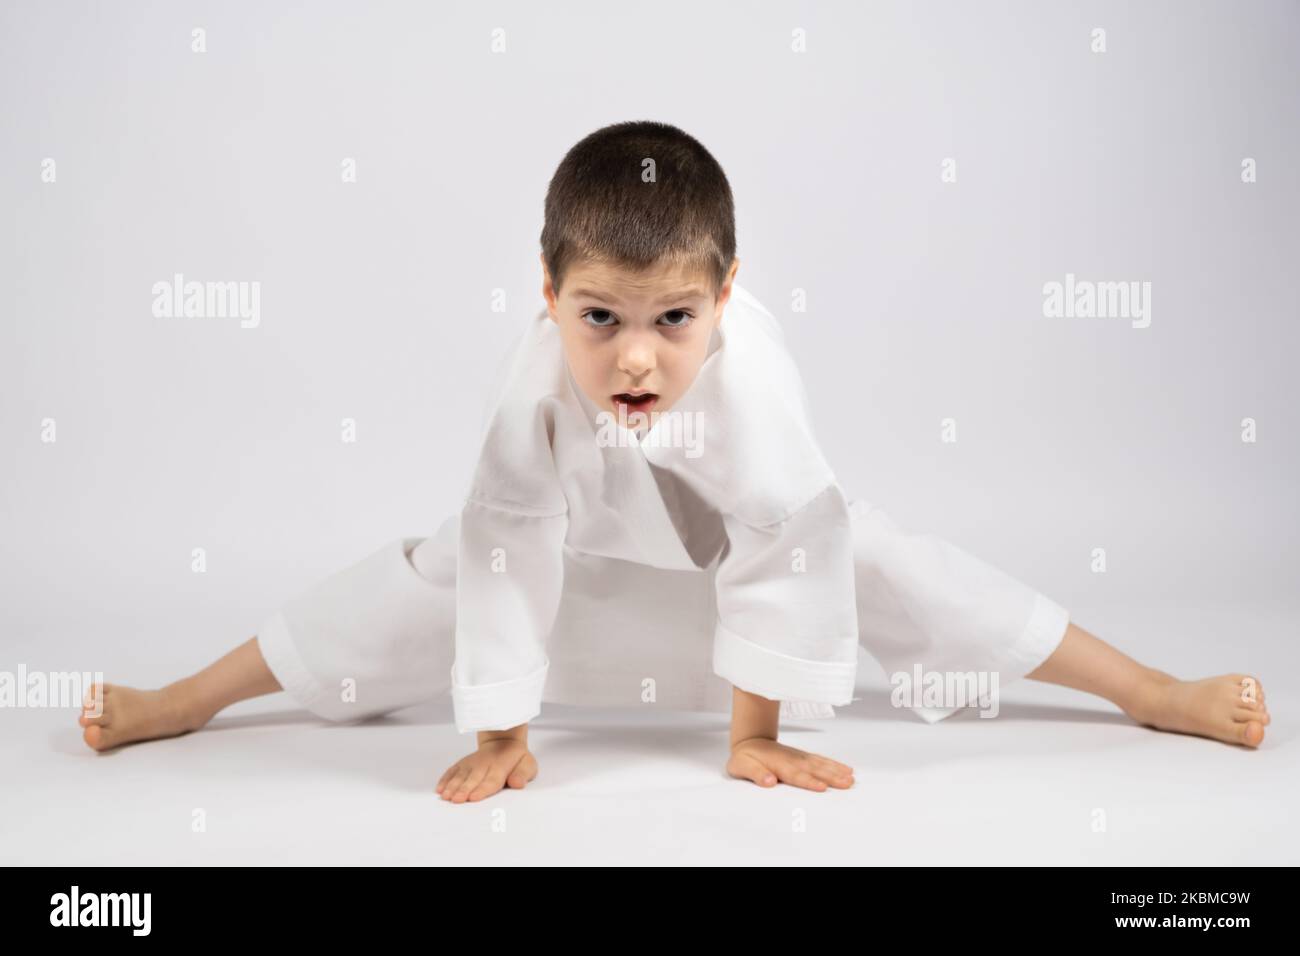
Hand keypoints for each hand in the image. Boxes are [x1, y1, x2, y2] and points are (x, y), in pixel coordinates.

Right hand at [437, 738, 537, 802]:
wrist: (504, 740)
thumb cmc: (517, 759)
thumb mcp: (528, 764)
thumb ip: (522, 774)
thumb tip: (517, 783)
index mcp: (501, 767)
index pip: (491, 780)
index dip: (482, 789)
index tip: (473, 798)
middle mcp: (484, 765)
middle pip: (473, 778)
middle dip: (464, 789)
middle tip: (456, 800)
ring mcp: (472, 763)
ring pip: (461, 774)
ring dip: (452, 785)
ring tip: (445, 796)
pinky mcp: (463, 763)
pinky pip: (453, 770)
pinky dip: (445, 779)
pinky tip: (439, 789)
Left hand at [726, 737, 854, 791]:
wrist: (750, 740)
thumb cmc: (745, 757)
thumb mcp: (741, 766)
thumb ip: (755, 774)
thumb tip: (769, 782)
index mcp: (778, 765)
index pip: (796, 775)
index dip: (809, 782)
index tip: (822, 787)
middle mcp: (793, 760)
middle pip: (814, 770)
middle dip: (831, 777)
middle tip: (847, 783)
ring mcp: (800, 757)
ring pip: (821, 764)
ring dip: (837, 771)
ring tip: (851, 779)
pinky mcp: (804, 757)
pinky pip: (821, 760)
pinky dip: (835, 764)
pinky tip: (847, 770)